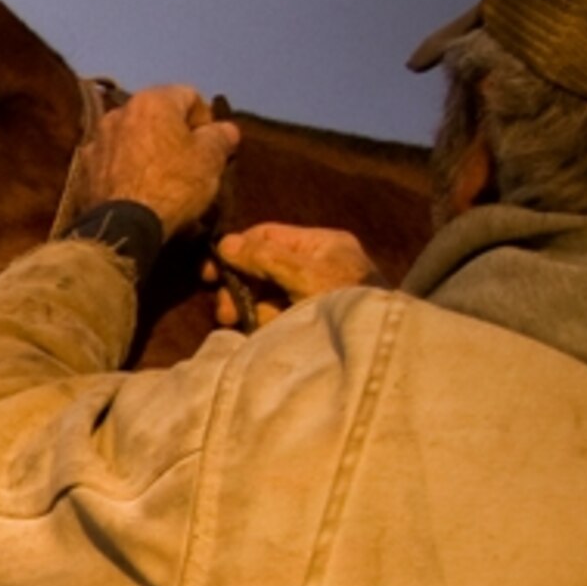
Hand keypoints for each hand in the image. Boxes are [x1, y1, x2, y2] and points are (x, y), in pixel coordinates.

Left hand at [55, 84, 238, 237]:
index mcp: (151, 100)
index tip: (211, 146)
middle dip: (175, 137)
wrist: (123, 228)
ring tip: (162, 181)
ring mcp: (95, 142)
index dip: (206, 119)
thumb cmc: (173, 185)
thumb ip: (221, 137)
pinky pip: (113, 163)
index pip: (189, 96)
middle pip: (157, 118)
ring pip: (132, 140)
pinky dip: (126, 171)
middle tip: (190, 164)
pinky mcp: (82, 171)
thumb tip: (225, 130)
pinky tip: (137, 192)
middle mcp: (118, 113)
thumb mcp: (211, 159)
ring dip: (148, 153)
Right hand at [209, 222, 376, 327]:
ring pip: (264, 296)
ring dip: (253, 311)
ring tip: (253, 326)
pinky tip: (265, 334)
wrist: (377, 349)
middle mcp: (315, 265)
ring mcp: (310, 295)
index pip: (267, 236)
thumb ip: (265, 258)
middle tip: (224, 313)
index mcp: (321, 244)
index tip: (209, 274)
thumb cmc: (346, 301)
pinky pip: (275, 317)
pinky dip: (266, 325)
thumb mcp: (305, 274)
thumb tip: (225, 244)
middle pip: (261, 268)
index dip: (236, 250)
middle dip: (240, 288)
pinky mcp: (306, 320)